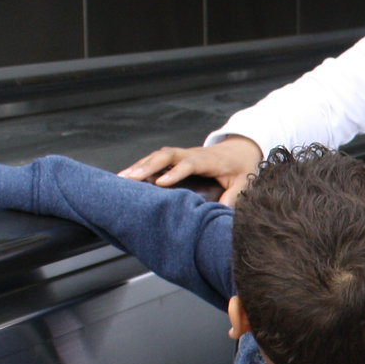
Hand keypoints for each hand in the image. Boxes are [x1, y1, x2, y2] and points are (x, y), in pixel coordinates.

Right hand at [120, 136, 262, 204]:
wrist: (241, 149)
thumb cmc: (242, 166)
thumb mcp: (244, 182)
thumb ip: (234, 197)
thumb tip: (222, 214)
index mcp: (208, 160)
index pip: (189, 164)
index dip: (175, 172)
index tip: (160, 183)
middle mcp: (192, 154)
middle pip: (166, 155)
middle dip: (147, 166)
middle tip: (129, 178)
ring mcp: (182, 154)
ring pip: (158, 156)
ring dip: (139, 166)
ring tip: (121, 179)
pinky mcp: (176, 157)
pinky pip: (156, 159)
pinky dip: (141, 166)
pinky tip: (127, 176)